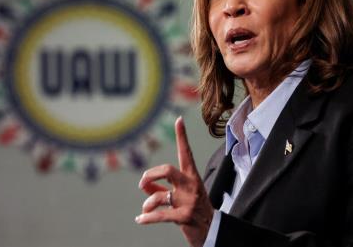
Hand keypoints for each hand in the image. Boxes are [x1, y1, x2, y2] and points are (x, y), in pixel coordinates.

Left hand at [136, 116, 213, 246]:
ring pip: (160, 196)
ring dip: (148, 203)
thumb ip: (161, 189)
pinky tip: (140, 219)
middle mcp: (191, 186)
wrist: (212, 231)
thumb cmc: (194, 210)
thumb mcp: (180, 196)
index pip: (186, 153)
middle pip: (168, 170)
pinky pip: (160, 215)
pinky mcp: (185, 216)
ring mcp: (189, 201)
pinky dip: (147, 218)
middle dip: (150, 175)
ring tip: (145, 210)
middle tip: (143, 181)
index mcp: (192, 177)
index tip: (179, 120)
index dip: (182, 136)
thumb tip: (143, 185)